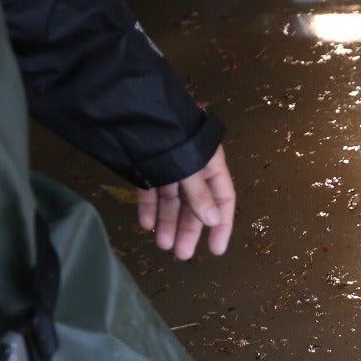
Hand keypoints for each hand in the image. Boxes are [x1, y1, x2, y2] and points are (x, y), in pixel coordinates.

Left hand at [137, 145, 235, 259]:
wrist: (137, 106)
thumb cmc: (171, 135)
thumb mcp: (189, 167)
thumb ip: (200, 194)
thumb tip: (213, 220)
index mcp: (211, 163)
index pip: (223, 199)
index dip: (221, 225)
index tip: (215, 249)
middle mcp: (193, 167)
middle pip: (195, 204)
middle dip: (188, 229)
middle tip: (181, 254)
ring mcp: (170, 165)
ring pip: (172, 200)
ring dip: (168, 222)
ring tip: (162, 244)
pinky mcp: (148, 163)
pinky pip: (151, 189)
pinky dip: (149, 206)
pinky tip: (146, 224)